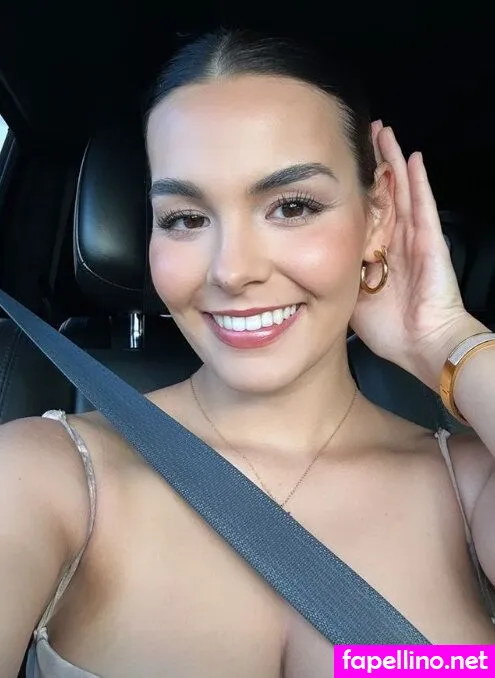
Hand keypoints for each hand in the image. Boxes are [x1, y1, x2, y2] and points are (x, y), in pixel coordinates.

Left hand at [350, 121, 483, 389]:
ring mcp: (415, 238)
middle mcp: (397, 240)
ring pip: (402, 191)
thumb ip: (336, 278)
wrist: (422, 345)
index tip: (340, 166)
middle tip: (362, 135)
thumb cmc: (389, 329)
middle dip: (374, 164)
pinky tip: (411, 157)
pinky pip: (423, 205)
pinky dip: (417, 182)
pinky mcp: (430, 241)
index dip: (355, 189)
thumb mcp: (351, 299)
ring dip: (392, 162)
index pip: (366, 212)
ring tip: (383, 133)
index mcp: (379, 254)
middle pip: (385, 193)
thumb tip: (306, 269)